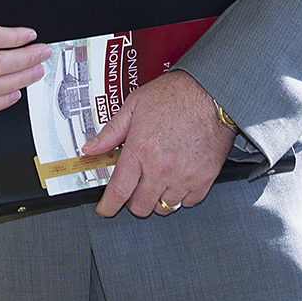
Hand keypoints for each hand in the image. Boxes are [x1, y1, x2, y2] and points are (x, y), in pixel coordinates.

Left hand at [82, 71, 235, 218]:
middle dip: (133, 201)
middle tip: (135, 188)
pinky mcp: (204, 178)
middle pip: (140, 206)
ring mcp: (184, 176)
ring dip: (157, 198)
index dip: (108, 206)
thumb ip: (110, 131)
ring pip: (164, 207)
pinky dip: (182, 196)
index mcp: (140, 150)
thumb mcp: (134, 106)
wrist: (211, 91)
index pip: (119, 192)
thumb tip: (91, 148)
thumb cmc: (176, 95)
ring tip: (158, 181)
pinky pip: (189, 202)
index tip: (106, 209)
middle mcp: (161, 167)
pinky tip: (178, 180)